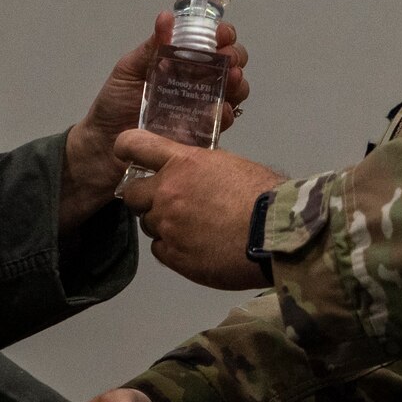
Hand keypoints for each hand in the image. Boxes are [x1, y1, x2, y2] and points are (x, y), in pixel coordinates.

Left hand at [59, 14, 250, 227]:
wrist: (103, 147)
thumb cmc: (113, 104)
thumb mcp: (128, 70)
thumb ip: (151, 47)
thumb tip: (167, 17)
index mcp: (179, 62)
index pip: (209, 42)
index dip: (222, 35)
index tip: (222, 35)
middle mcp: (194, 82)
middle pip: (228, 64)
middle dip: (235, 57)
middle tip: (228, 59)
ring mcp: (200, 108)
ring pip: (232, 91)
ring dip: (238, 83)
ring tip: (232, 81)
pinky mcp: (200, 134)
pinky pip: (221, 122)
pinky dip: (227, 113)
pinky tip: (222, 110)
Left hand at [115, 131, 282, 289]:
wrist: (275, 234)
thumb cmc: (264, 195)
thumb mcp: (232, 167)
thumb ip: (204, 170)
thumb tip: (200, 179)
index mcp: (183, 163)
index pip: (136, 145)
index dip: (126, 147)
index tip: (125, 152)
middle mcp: (167, 192)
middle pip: (133, 194)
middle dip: (145, 198)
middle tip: (168, 203)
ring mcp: (168, 226)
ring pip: (149, 224)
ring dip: (164, 225)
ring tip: (194, 229)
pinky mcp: (174, 256)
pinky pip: (160, 250)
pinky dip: (173, 248)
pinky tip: (197, 247)